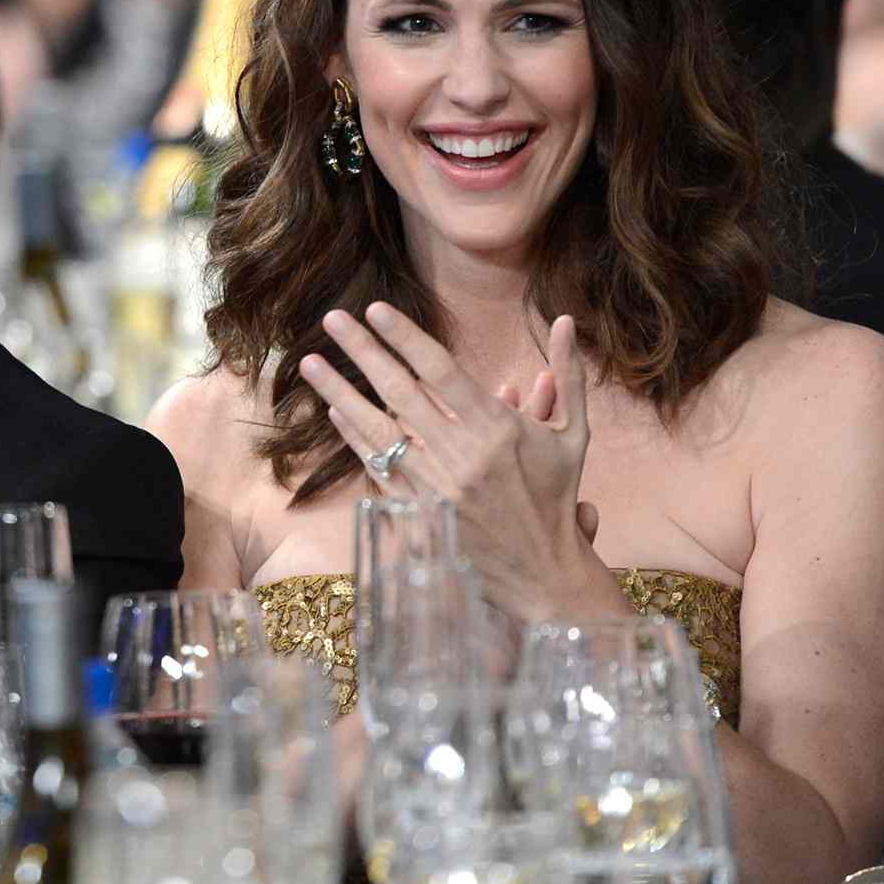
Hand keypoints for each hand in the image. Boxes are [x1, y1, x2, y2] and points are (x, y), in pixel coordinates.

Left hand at [299, 306, 623, 623]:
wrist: (542, 573)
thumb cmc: (556, 497)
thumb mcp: (573, 436)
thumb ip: (568, 376)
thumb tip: (565, 320)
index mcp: (497, 430)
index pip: (441, 371)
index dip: (406, 337)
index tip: (377, 310)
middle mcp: (461, 455)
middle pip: (400, 392)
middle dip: (363, 351)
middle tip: (333, 318)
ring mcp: (434, 486)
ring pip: (377, 429)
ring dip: (339, 392)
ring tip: (310, 362)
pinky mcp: (417, 512)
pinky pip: (376, 466)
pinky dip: (354, 436)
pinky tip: (333, 410)